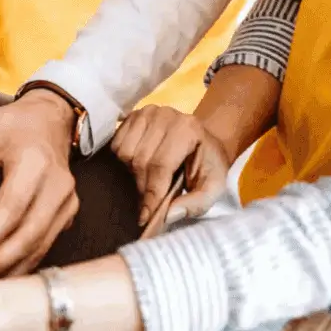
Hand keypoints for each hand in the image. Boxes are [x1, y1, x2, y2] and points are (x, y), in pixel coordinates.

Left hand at [0, 90, 78, 282]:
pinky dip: (19, 266)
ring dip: (6, 272)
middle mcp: (56, 185)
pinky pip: (43, 248)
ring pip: (38, 249)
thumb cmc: (5, 126)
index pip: (9, 210)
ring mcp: (66, 202)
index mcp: (32, 162)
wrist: (47, 119)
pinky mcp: (66, 215)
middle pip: (27, 238)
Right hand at [111, 105, 231, 226]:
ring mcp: (145, 113)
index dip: (151, 194)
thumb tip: (169, 216)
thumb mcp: (214, 186)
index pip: (160, 166)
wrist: (203, 139)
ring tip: (149, 176)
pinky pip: (116, 144)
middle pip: (140, 161)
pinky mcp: (132, 116)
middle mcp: (164, 115)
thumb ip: (197, 203)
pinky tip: (140, 163)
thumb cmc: (207, 163)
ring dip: (133, 172)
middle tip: (149, 200)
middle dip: (143, 187)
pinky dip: (124, 159)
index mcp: (186, 129)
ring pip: (124, 153)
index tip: (145, 218)